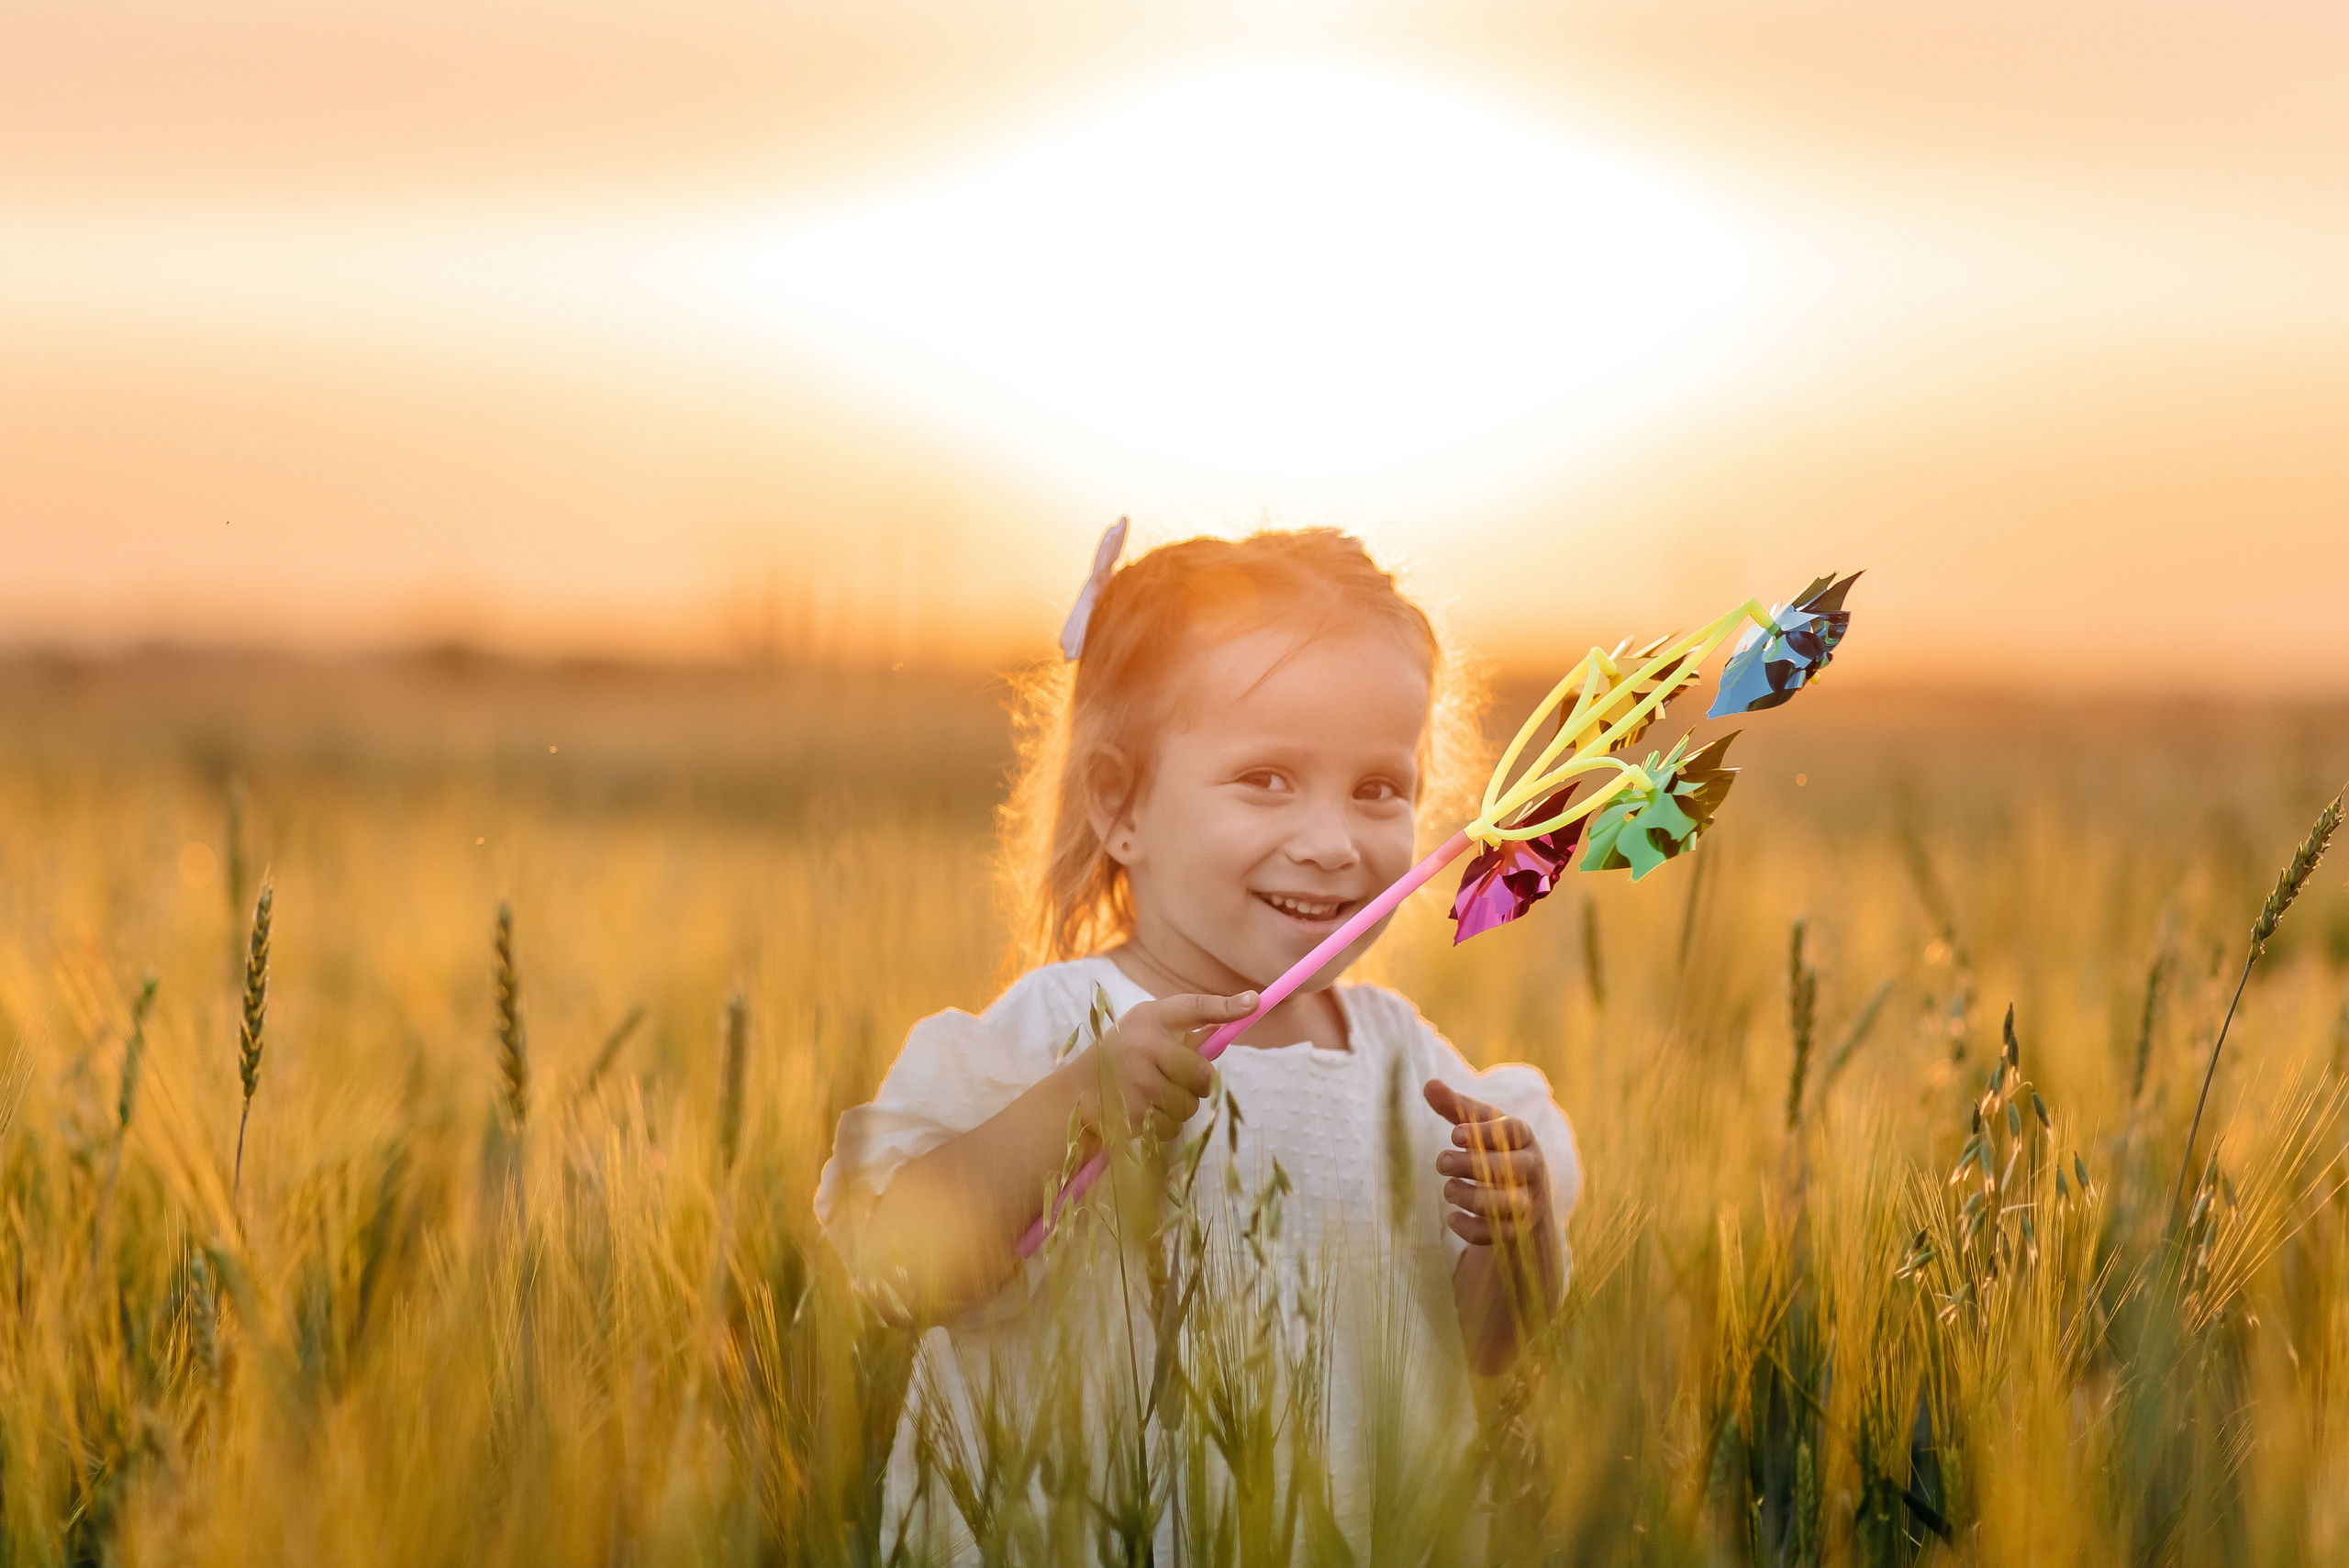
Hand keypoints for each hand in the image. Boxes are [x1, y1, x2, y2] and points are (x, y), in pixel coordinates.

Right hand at [1070, 991, 1254, 1141]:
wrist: (1076, 1092)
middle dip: (1200, 1085)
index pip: (1194, 1007)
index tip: (1254, 1002)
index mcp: (1150, 1018)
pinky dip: (1165, 1125)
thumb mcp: (1147, 1032)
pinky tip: (1143, 1112)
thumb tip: (1230, 1032)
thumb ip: (1186, 1033)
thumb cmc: (1122, 1056)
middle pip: (1203, 1074)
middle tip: (1180, 1081)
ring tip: (1152, 1096)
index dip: (1225, 1006)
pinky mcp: (1135, 1113)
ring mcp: (1139, 1080)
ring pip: (1190, 1105)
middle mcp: (1144, 1044)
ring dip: (1179, 1107)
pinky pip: (1173, 1127)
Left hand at [1423, 1080, 1551, 1246]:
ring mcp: (1528, 1201)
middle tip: (1441, 1162)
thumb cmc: (1496, 1151)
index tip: (1454, 1134)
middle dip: (1470, 1165)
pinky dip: (1470, 1228)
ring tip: (1448, 1188)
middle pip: (1509, 1169)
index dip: (1484, 1132)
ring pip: (1504, 1204)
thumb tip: (1429, 1084)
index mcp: (1524, 1138)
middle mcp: (1532, 1169)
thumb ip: (1456, 1107)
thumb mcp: (1480, 1127)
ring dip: (1469, 1197)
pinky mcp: (1518, 1230)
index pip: (1514, 1131)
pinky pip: (1496, 1234)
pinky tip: (1451, 1217)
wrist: (1524, 1198)